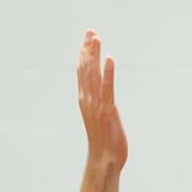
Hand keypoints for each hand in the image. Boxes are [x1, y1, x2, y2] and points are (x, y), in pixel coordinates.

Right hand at [78, 31, 127, 172]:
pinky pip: (107, 88)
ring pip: (93, 75)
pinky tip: (109, 60)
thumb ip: (98, 104)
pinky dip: (108, 73)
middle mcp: (87, 100)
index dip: (85, 54)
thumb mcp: (99, 118)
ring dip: (94, 56)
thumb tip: (101, 96)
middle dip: (88, 50)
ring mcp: (96, 105)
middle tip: (91, 32)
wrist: (104, 159)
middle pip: (85, 69)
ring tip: (96, 39)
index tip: (88, 39)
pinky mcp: (108, 111)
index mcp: (85, 100)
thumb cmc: (104, 142)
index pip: (82, 72)